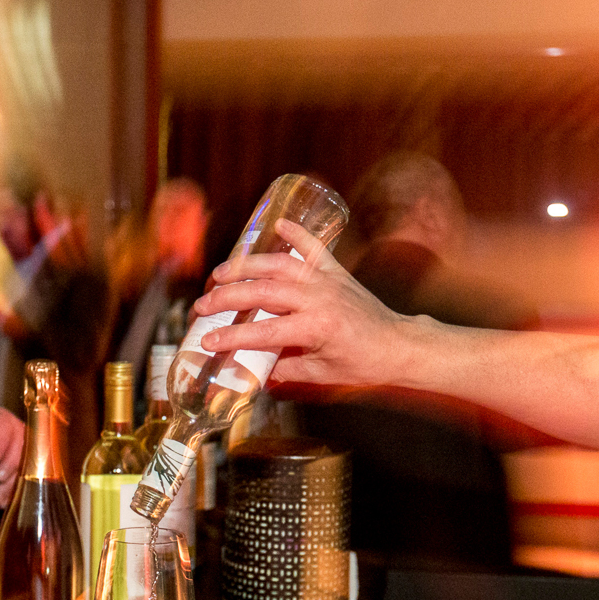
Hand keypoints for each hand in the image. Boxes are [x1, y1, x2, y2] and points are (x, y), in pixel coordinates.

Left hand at [0, 407, 24, 506]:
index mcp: (0, 421)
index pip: (4, 426)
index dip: (1, 441)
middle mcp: (17, 432)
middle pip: (21, 446)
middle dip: (11, 464)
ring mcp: (27, 449)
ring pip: (28, 465)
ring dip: (12, 483)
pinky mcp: (29, 466)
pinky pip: (29, 480)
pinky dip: (15, 493)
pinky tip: (3, 501)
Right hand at [197, 220, 422, 389]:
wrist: (396, 345)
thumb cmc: (361, 363)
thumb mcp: (320, 374)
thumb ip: (285, 369)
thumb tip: (252, 371)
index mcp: (315, 328)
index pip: (264, 331)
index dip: (232, 336)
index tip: (208, 342)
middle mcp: (318, 298)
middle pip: (263, 292)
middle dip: (228, 297)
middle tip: (203, 305)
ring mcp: (326, 280)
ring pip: (279, 265)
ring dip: (247, 266)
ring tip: (220, 274)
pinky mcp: (335, 271)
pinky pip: (313, 247)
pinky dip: (296, 233)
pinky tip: (278, 225)